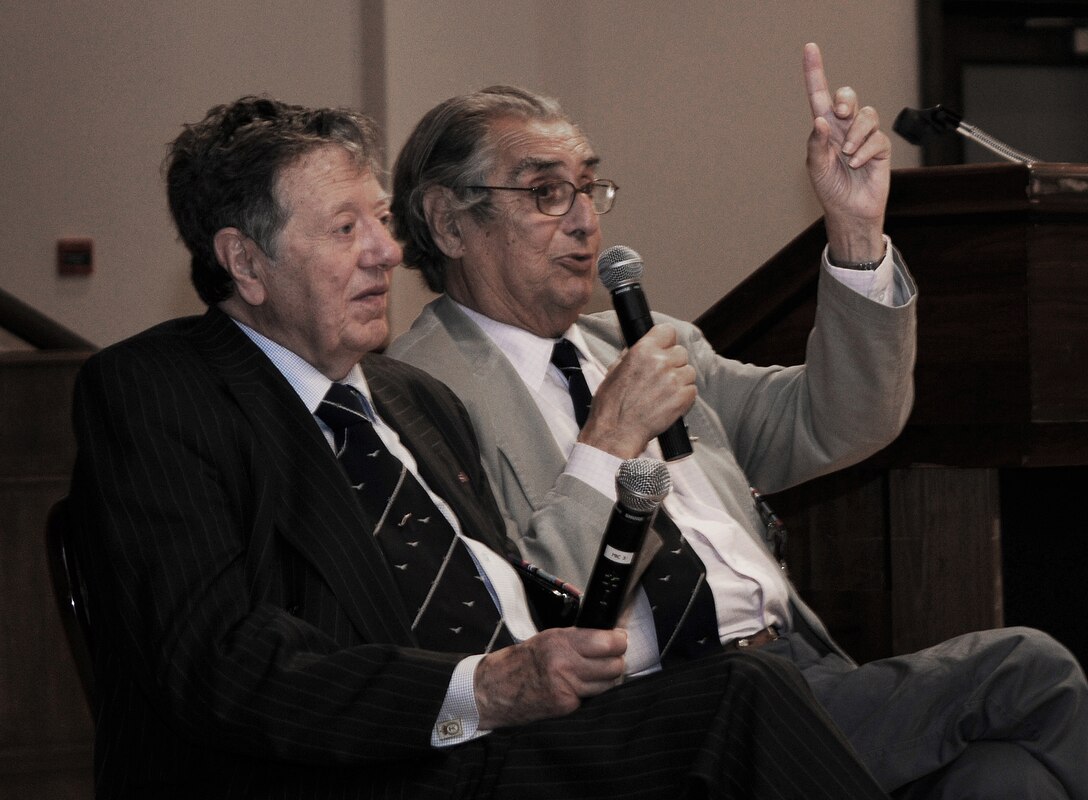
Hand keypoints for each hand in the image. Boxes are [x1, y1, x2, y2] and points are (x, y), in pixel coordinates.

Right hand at [474, 626, 626, 728]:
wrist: (497, 688)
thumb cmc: (524, 660)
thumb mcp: (549, 637)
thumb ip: (578, 637)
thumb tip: (610, 636)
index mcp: (561, 640)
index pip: (608, 642)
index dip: (619, 641)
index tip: (620, 639)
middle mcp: (565, 663)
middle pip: (613, 665)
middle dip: (616, 661)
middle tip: (611, 657)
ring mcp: (566, 687)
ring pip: (607, 684)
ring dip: (606, 679)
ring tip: (594, 672)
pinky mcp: (565, 705)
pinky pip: (592, 697)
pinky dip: (590, 692)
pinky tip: (579, 686)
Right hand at [579, 324, 696, 458]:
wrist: (616, 433)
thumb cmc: (611, 405)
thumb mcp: (615, 370)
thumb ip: (633, 354)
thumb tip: (644, 346)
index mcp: (643, 350)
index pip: (667, 331)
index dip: (666, 341)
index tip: (664, 348)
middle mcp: (661, 362)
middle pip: (681, 352)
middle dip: (673, 363)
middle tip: (661, 377)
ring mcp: (674, 380)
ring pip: (689, 371)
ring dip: (680, 380)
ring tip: (664, 393)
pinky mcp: (683, 398)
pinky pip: (692, 390)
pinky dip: (684, 397)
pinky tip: (668, 403)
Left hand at [803, 42, 889, 262]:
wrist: (849, 212)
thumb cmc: (829, 189)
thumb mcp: (816, 167)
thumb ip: (817, 144)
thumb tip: (821, 120)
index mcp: (824, 129)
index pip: (819, 96)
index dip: (814, 72)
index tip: (810, 48)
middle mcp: (844, 128)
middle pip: (847, 97)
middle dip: (845, 99)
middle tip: (840, 113)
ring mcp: (863, 136)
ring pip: (866, 115)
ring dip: (856, 133)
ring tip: (847, 154)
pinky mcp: (880, 147)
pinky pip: (876, 138)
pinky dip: (864, 151)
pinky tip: (857, 164)